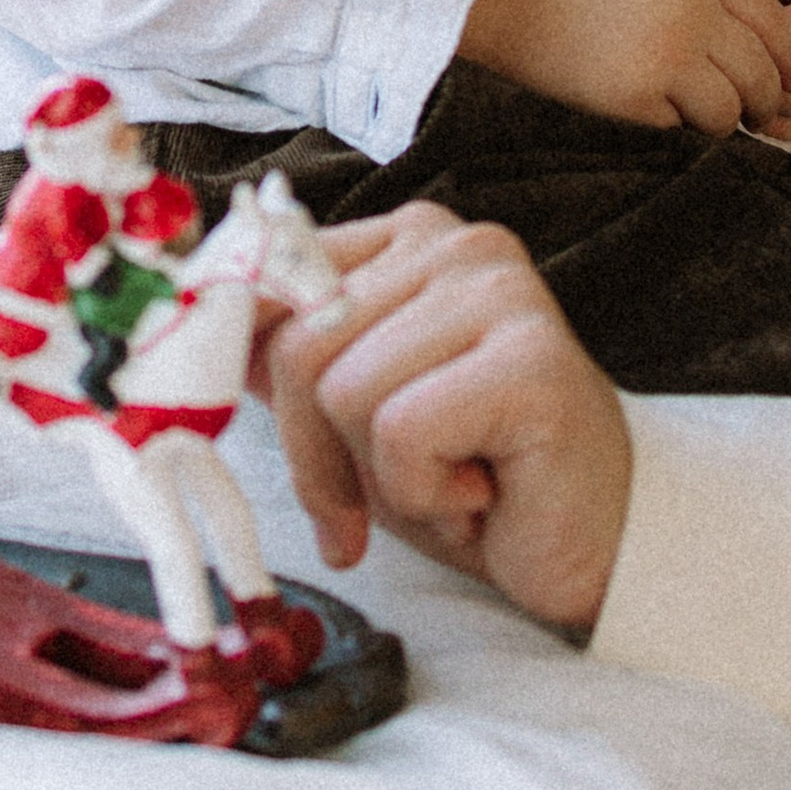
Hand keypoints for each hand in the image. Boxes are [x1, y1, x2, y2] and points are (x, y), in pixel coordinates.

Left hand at [258, 202, 630, 630]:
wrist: (592, 548)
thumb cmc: (471, 479)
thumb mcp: (353, 417)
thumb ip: (289, 364)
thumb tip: (197, 338)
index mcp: (405, 240)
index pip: (272, 278)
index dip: (242, 365)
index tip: (253, 424)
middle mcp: (454, 243)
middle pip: (299, 347)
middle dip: (319, 454)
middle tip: (377, 498)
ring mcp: (499, 290)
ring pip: (346, 393)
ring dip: (384, 479)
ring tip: (454, 481)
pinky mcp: (531, 356)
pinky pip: (405, 431)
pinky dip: (427, 491)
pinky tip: (483, 491)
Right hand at [458, 0, 790, 133]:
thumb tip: (751, 39)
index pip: (776, 20)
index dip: (788, 55)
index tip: (786, 75)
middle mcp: (695, 11)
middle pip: (765, 71)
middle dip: (765, 98)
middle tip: (754, 113)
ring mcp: (669, 55)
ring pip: (732, 109)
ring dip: (722, 117)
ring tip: (698, 112)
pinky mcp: (636, 96)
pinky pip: (681, 124)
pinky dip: (672, 121)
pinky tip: (645, 103)